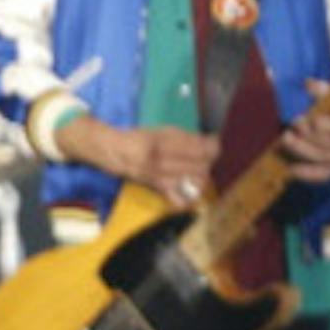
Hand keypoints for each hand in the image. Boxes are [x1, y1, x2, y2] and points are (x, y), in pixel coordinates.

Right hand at [56, 115, 218, 206]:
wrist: (114, 152)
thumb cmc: (139, 137)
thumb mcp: (160, 130)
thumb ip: (184, 137)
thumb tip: (210, 142)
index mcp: (162, 141)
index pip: (197, 148)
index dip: (212, 146)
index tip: (214, 142)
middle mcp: (161, 159)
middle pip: (199, 165)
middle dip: (207, 160)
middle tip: (206, 155)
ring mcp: (159, 176)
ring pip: (193, 181)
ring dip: (201, 175)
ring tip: (198, 169)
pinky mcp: (157, 188)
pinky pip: (179, 198)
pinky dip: (189, 195)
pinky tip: (190, 187)